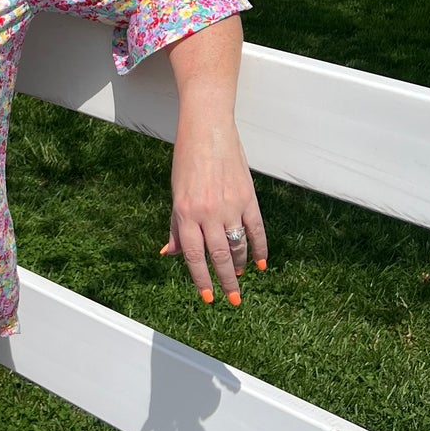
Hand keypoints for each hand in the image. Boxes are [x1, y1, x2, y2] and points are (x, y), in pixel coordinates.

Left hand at [160, 118, 266, 306]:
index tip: (207, 297)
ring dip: (240, 266)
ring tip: (239, 278)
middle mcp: (208, 212)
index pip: (193, 255)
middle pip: (219, 256)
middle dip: (225, 282)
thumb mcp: (175, 193)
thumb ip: (175, 225)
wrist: (207, 129)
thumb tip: (169, 253)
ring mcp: (230, 205)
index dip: (200, 279)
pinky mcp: (248, 197)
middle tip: (232, 300)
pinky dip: (260, 249)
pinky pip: (257, 230)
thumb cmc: (187, 161)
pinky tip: (260, 264)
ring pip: (238, 246)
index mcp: (185, 212)